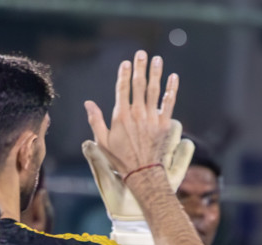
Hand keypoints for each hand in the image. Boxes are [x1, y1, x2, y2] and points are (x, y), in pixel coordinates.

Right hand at [83, 50, 179, 177]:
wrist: (142, 173)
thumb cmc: (120, 159)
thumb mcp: (102, 142)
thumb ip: (96, 120)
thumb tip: (88, 103)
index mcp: (121, 116)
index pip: (122, 89)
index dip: (124, 74)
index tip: (126, 63)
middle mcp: (137, 114)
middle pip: (138, 85)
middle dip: (140, 67)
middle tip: (142, 54)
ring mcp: (152, 118)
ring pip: (154, 90)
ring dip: (156, 73)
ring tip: (157, 60)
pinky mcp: (164, 124)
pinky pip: (169, 103)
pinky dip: (171, 89)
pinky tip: (173, 78)